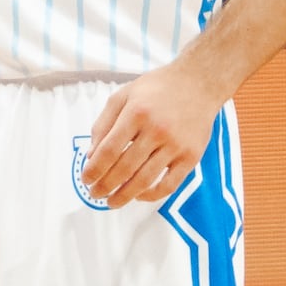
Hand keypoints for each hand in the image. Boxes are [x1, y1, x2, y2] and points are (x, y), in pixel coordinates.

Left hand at [75, 55, 220, 206]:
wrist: (199, 83)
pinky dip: (152, 195)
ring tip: (111, 202)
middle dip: (105, 186)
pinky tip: (139, 195)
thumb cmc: (158, 88)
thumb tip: (91, 155)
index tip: (86, 179)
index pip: (109, 150)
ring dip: (124, 196)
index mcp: (137, 113)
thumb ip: (104, 123)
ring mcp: (176, 145)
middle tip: (95, 193)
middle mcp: (156, 130)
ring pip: (145, 180)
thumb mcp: (124, 95)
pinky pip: (169, 184)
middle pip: (125, 168)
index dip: (94, 169)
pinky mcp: (191, 157)